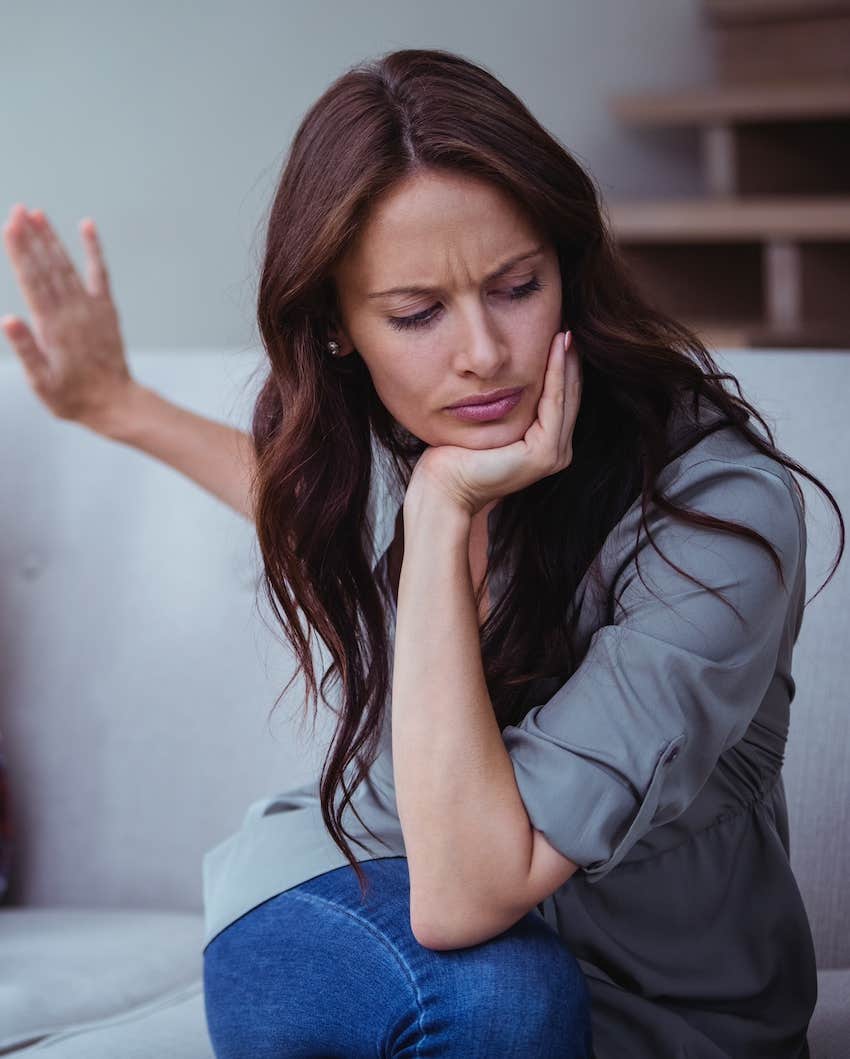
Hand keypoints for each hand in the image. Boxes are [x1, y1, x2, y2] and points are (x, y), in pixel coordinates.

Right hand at [1, 204, 132, 430]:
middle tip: (17, 209)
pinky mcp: (106, 310)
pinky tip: (87, 227)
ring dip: (52, 239)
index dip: (20, 252)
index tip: (9, 226)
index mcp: (52, 327)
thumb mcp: (41, 383)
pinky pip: (100, 274)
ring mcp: (91, 309)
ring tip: (37, 214)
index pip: (32, 281)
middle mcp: (72, 312)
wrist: (115, 403)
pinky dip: (93, 250)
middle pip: (47, 267)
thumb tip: (8, 320)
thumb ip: (25, 350)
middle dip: (31, 237)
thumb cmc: (73, 397)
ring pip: (68, 266)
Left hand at [409, 330, 581, 516]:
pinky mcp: (544, 454)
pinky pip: (553, 404)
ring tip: (565, 331)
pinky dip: (555, 375)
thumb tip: (501, 372)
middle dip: (568, 359)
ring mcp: (554, 455)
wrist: (443, 487)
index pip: (559, 398)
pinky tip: (554, 349)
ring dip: (567, 362)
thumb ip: (503, 402)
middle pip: (568, 395)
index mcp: (545, 445)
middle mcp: (556, 452)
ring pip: (566, 397)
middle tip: (567, 323)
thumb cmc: (454, 456)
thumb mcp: (487, 421)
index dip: (560, 365)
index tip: (557, 332)